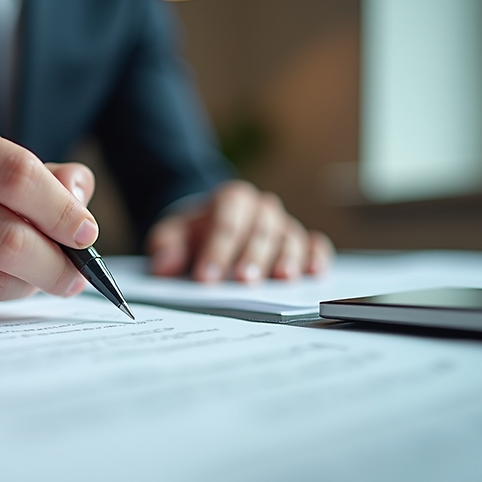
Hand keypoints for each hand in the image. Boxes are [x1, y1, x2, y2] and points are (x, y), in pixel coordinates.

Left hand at [146, 180, 333, 282]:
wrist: (211, 230)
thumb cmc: (193, 235)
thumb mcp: (171, 235)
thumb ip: (165, 247)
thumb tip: (164, 266)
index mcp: (231, 199)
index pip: (226, 223)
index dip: (216, 250)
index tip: (206, 278)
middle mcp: (262, 208)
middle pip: (260, 230)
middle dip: (251, 256)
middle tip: (243, 282)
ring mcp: (283, 224)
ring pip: (289, 237)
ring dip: (286, 258)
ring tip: (281, 279)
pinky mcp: (301, 241)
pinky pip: (315, 245)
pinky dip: (317, 257)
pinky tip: (313, 273)